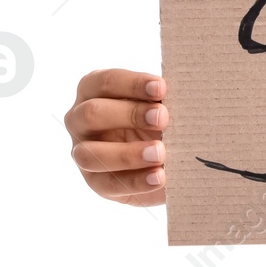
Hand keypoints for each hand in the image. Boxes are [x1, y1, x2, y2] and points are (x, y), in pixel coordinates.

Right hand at [65, 69, 168, 205]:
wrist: (160, 154)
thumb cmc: (156, 116)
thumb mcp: (155, 103)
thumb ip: (161, 99)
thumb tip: (185, 94)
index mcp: (93, 90)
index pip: (105, 82)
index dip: (133, 84)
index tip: (162, 88)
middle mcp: (79, 119)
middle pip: (92, 114)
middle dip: (129, 114)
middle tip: (163, 118)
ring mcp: (82, 151)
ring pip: (89, 154)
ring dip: (126, 154)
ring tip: (160, 153)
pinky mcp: (95, 181)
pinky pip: (108, 184)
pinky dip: (136, 181)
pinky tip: (159, 177)